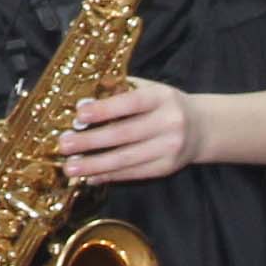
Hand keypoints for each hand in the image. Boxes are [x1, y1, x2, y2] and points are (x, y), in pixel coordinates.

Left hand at [56, 80, 197, 187]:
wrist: (201, 128)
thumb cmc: (164, 105)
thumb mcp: (149, 89)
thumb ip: (119, 90)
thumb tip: (83, 102)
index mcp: (162, 98)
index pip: (131, 103)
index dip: (105, 109)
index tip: (79, 115)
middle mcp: (169, 123)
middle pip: (124, 134)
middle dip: (90, 141)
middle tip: (64, 145)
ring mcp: (170, 148)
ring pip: (126, 159)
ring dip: (95, 165)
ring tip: (70, 168)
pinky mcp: (166, 168)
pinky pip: (133, 173)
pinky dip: (109, 176)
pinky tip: (90, 177)